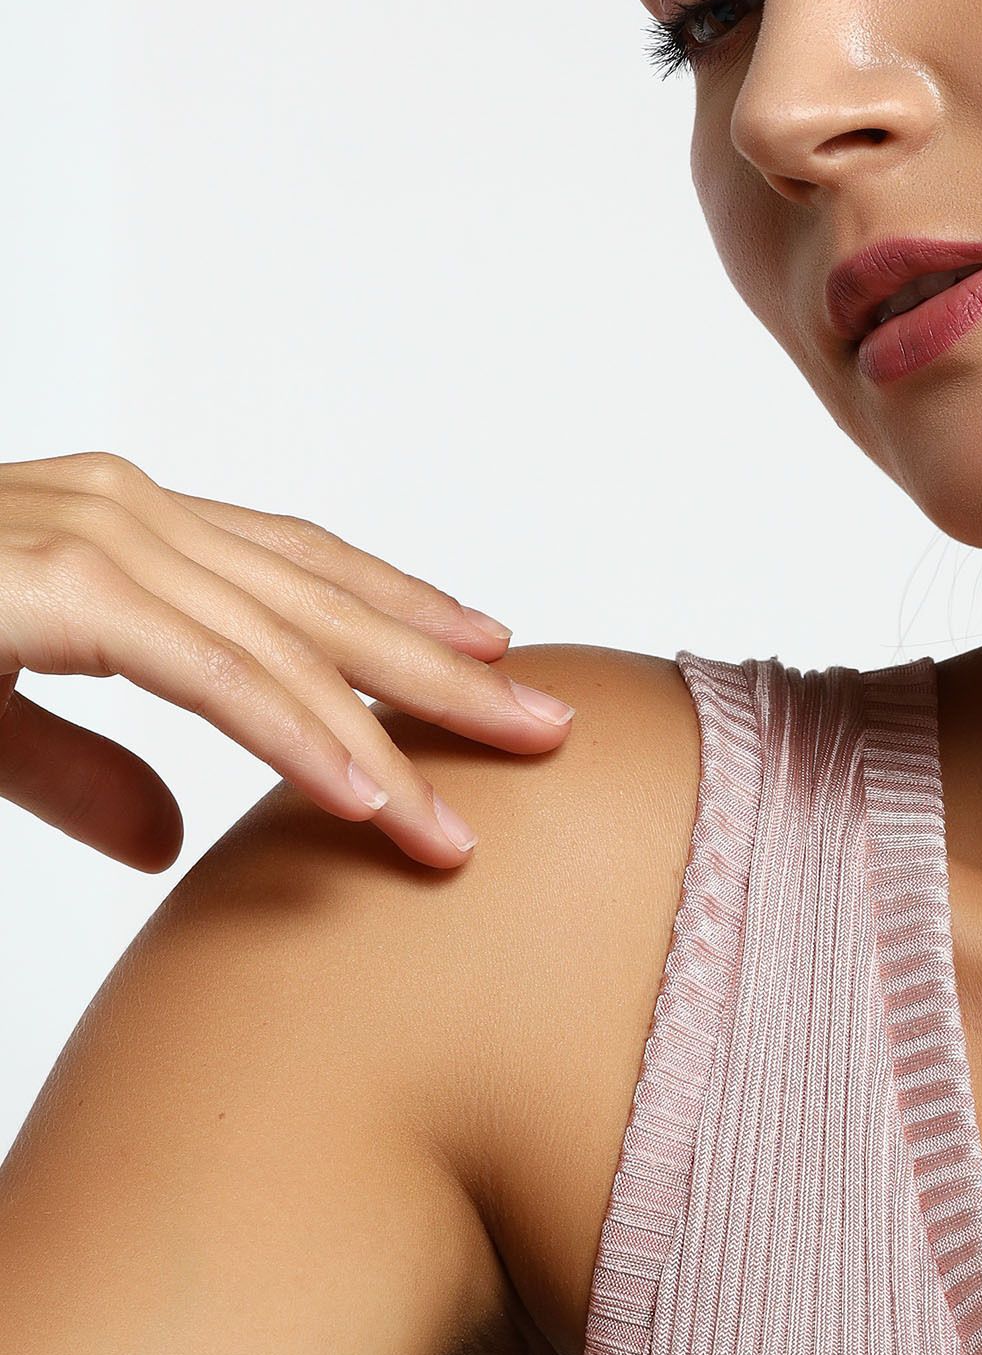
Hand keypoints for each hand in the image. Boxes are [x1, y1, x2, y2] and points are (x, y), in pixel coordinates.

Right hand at [0, 450, 573, 870]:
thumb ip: (82, 767)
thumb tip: (169, 842)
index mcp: (123, 526)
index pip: (298, 568)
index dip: (401, 611)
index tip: (488, 654)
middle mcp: (128, 512)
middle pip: (324, 603)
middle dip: (443, 671)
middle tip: (546, 726)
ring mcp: (101, 540)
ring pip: (286, 649)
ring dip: (393, 735)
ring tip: (466, 813)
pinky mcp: (62, 588)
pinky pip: (211, 675)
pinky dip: (298, 739)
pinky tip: (367, 797)